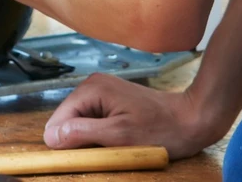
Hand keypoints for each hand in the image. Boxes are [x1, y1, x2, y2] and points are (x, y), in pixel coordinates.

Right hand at [43, 73, 222, 159]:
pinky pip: (93, 119)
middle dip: (79, 140)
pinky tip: (118, 138)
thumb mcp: (119, 137)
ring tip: (114, 145)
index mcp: (91, 89)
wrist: (190, 118)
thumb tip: (51, 136)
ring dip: (91, 139)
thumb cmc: (160, 129)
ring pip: (80, 121)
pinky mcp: (110, 99)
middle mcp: (92, 85)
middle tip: (105, 152)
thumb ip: (82, 134)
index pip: (59, 119)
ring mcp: (101, 90)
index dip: (65, 142)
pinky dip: (100, 133)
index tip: (84, 157)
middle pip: (68, 119)